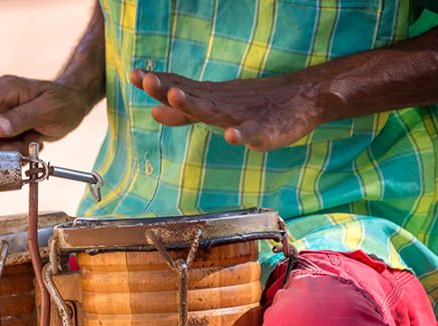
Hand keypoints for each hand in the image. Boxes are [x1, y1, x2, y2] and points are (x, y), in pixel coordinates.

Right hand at [0, 75, 96, 153]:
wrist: (72, 105)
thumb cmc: (62, 102)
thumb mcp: (48, 110)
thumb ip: (22, 118)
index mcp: (4, 90)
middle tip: (14, 147)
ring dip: (6, 150)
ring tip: (29, 141)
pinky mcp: (2, 131)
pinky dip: (13, 152)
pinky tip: (29, 142)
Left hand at [131, 68, 327, 151]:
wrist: (302, 99)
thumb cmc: (253, 105)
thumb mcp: (215, 107)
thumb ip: (185, 112)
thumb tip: (153, 110)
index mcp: (210, 98)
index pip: (180, 88)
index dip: (158, 83)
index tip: (135, 76)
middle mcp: (223, 103)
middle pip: (191, 96)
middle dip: (168, 89)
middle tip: (147, 80)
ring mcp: (243, 116)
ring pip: (215, 111)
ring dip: (194, 104)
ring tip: (175, 96)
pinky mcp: (266, 130)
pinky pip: (252, 132)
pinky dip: (242, 134)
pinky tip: (231, 136)